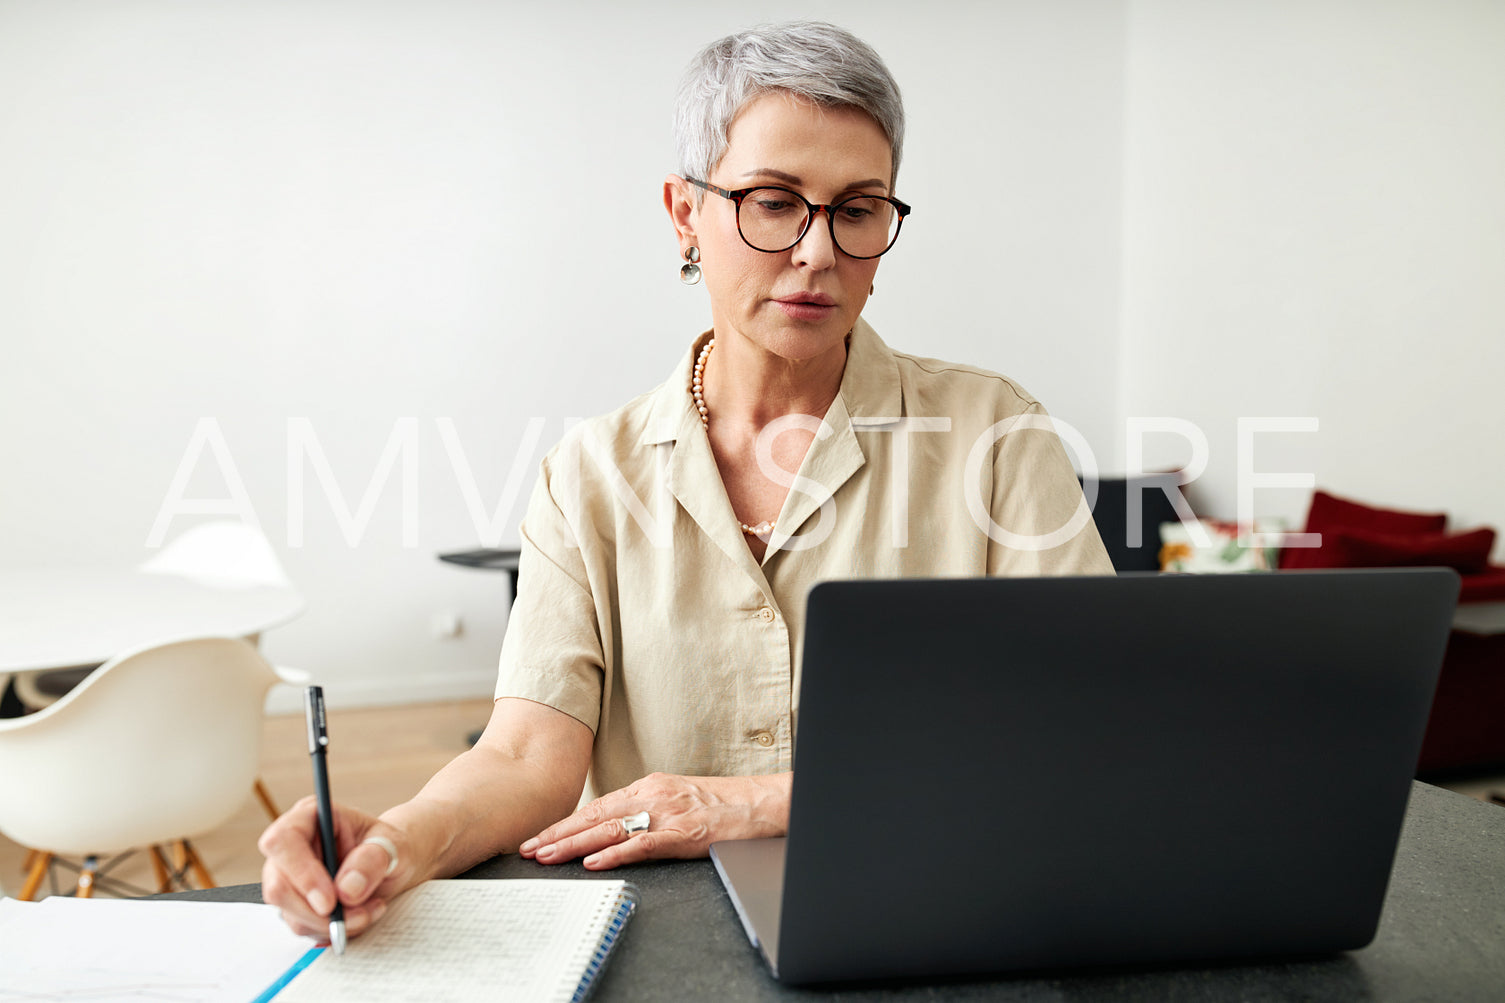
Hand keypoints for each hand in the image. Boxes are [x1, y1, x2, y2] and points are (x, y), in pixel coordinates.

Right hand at [258, 796, 411, 939]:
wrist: (392, 862)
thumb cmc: (389, 845)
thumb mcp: (393, 844)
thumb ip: (372, 860)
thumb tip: (346, 889)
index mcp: (310, 817)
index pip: (282, 841)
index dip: (301, 873)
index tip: (329, 901)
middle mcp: (292, 847)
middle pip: (278, 886)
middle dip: (318, 911)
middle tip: (357, 916)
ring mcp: (290, 878)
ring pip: (290, 913)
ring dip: (332, 922)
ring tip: (369, 910)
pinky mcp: (295, 904)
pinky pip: (304, 926)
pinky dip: (333, 929)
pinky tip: (360, 915)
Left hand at [518, 771, 790, 869]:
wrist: (762, 803)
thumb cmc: (725, 804)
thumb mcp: (679, 797)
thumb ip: (648, 808)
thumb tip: (617, 826)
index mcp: (650, 786)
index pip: (598, 806)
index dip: (566, 822)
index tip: (540, 836)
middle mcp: (653, 795)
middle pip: (595, 816)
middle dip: (558, 833)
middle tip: (527, 848)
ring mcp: (667, 813)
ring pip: (610, 829)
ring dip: (573, 844)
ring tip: (546, 856)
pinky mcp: (684, 833)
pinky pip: (642, 844)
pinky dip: (614, 853)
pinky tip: (592, 862)